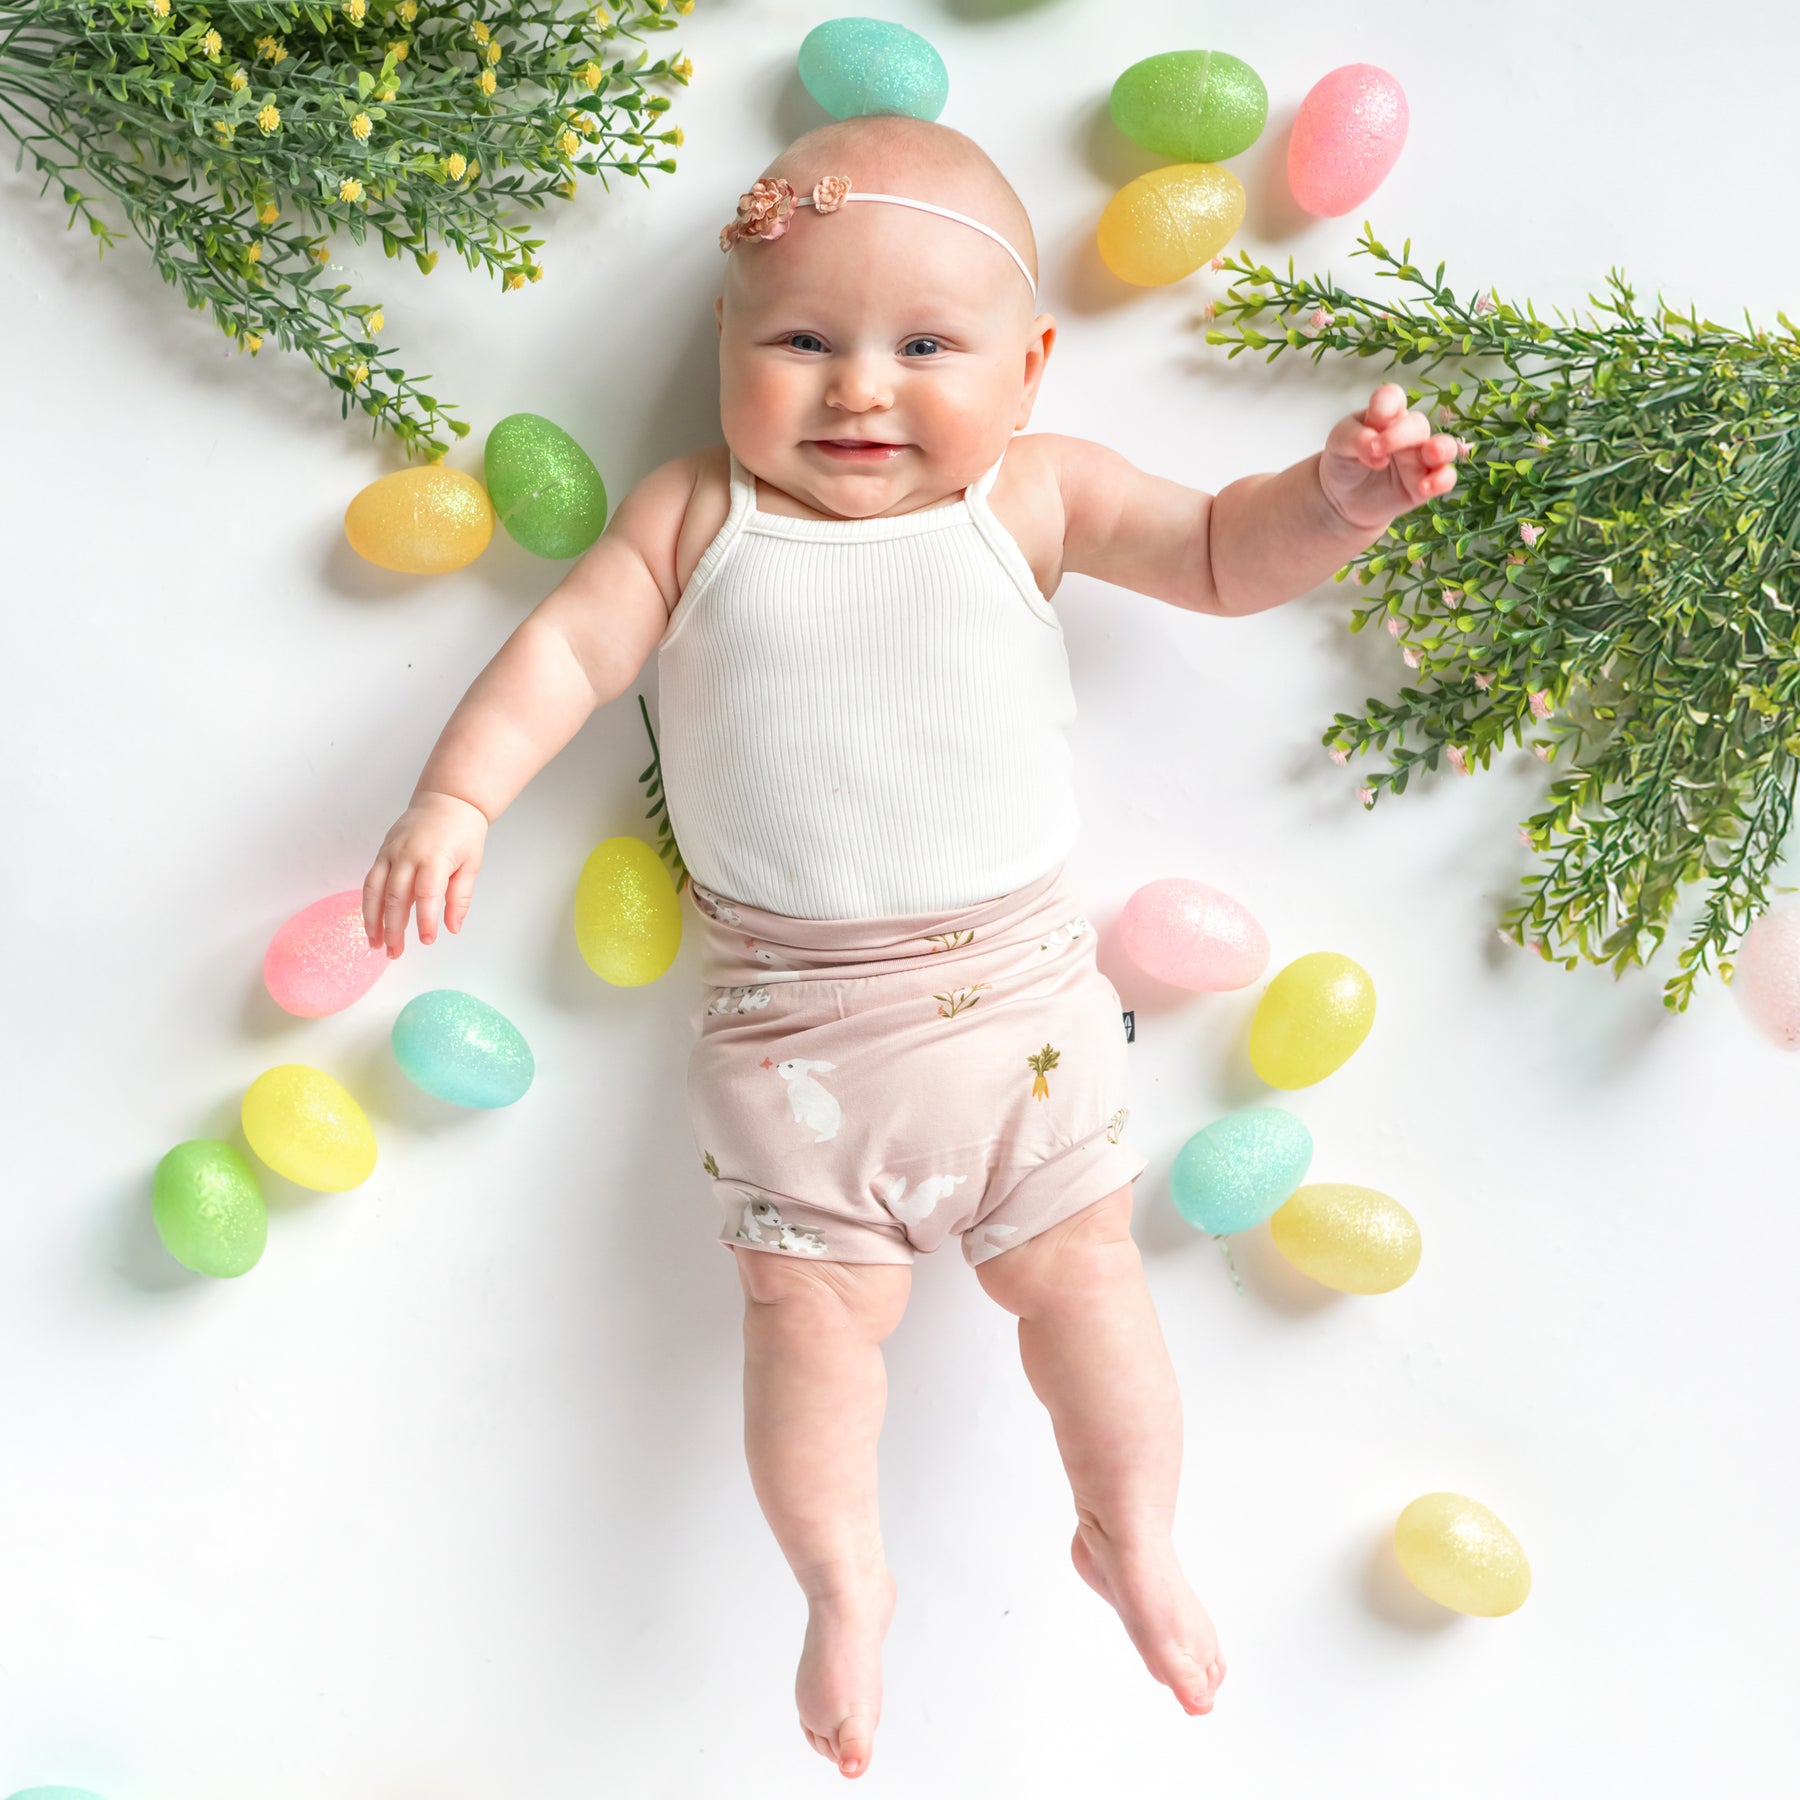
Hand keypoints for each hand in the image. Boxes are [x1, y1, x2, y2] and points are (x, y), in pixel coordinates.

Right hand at [362, 791, 488, 958]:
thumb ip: (460, 897)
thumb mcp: (471, 864)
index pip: (426, 894)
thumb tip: (453, 927)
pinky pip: (370, 880)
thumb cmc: (463, 832)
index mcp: (434, 857)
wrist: (447, 800)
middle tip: (395, 952)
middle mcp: (408, 854)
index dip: (424, 920)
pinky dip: (368, 903)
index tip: (426, 940)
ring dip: (372, 919)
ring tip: (374, 943)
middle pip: (395, 897)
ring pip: (374, 890)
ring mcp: (391, 852)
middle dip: (393, 928)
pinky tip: (371, 921)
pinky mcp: (383, 852)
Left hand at [1318, 382, 1459, 531]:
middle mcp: (1406, 435)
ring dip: (1441, 448)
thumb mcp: (1338, 444)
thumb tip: (1374, 447)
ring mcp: (1418, 460)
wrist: (1342, 500)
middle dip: (1400, 434)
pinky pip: (1445, 479)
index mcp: (1384, 417)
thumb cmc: (1344, 463)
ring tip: (1431, 453)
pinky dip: (1441, 480)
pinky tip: (1425, 487)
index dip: (1386, 405)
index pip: (1392, 398)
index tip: (1372, 422)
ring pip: (1444, 447)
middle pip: (1417, 424)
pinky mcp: (1423, 486)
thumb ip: (1354, 438)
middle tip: (1376, 449)